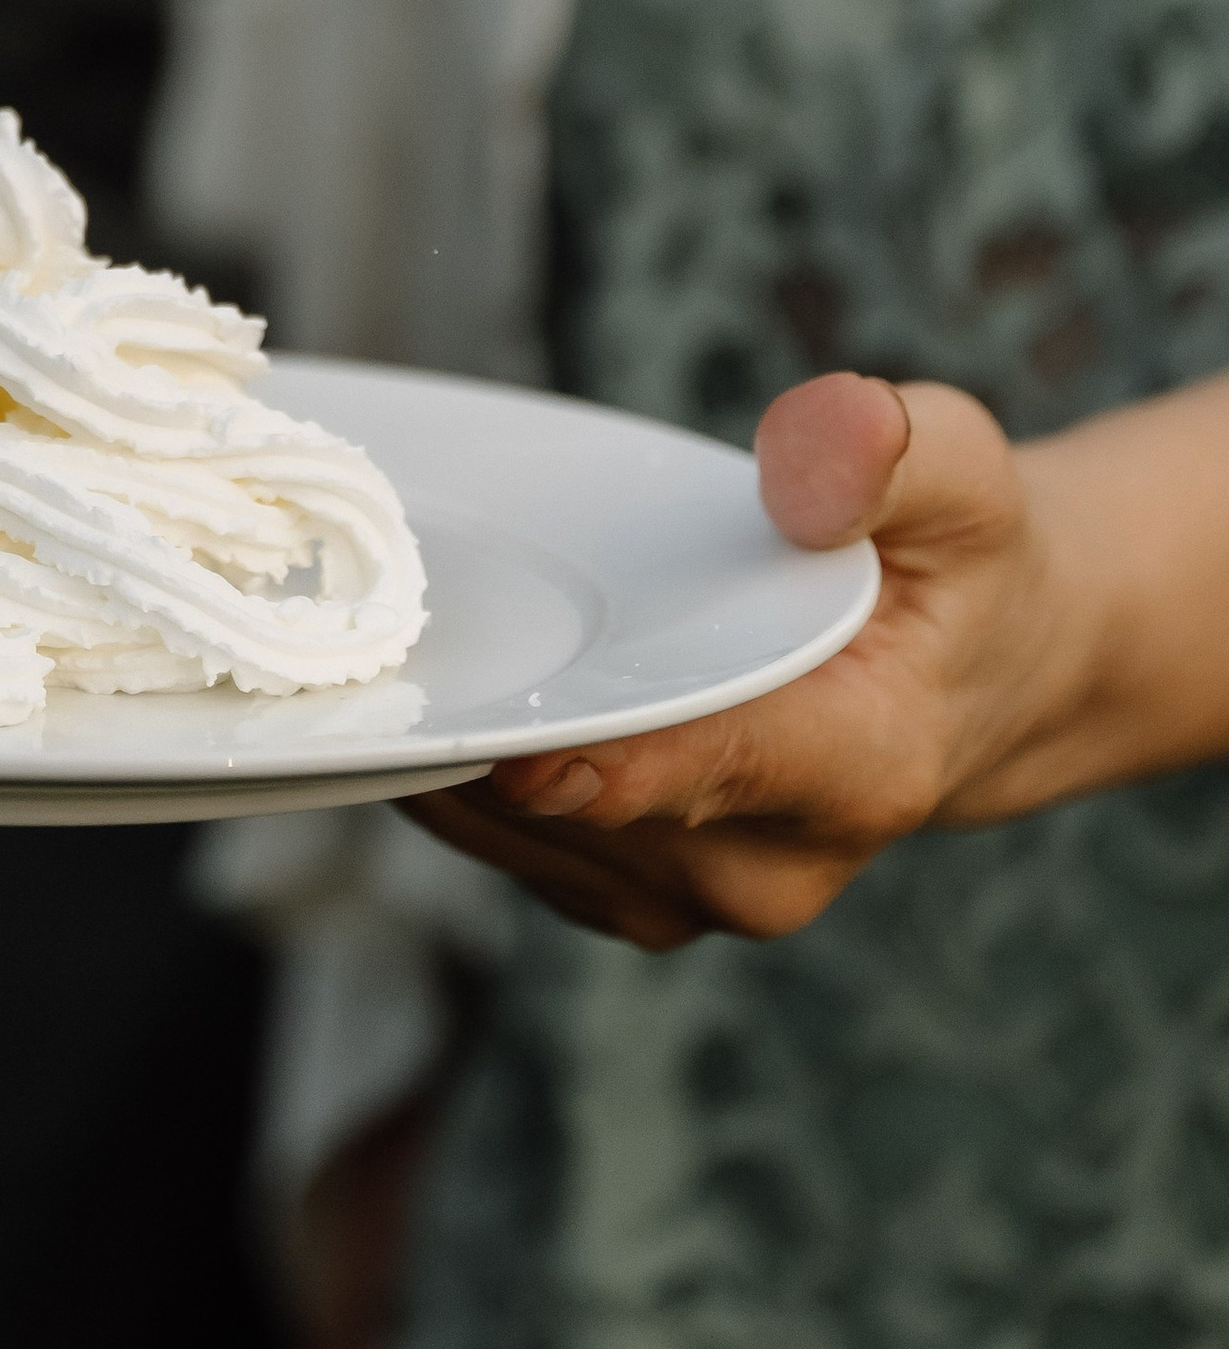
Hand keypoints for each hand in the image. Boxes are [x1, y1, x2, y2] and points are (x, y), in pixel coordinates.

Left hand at [407, 373, 1103, 949]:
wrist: (972, 681)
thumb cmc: (956, 566)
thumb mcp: (964, 477)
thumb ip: (890, 454)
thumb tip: (805, 452)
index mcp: (861, 763)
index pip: (709, 768)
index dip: (598, 761)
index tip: (498, 744)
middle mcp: (769, 864)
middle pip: (577, 801)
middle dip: (484, 715)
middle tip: (377, 625)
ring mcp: (690, 896)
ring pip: (512, 831)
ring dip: (443, 744)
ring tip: (389, 635)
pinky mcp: (627, 894)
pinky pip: (498, 840)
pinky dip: (450, 768)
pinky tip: (431, 678)